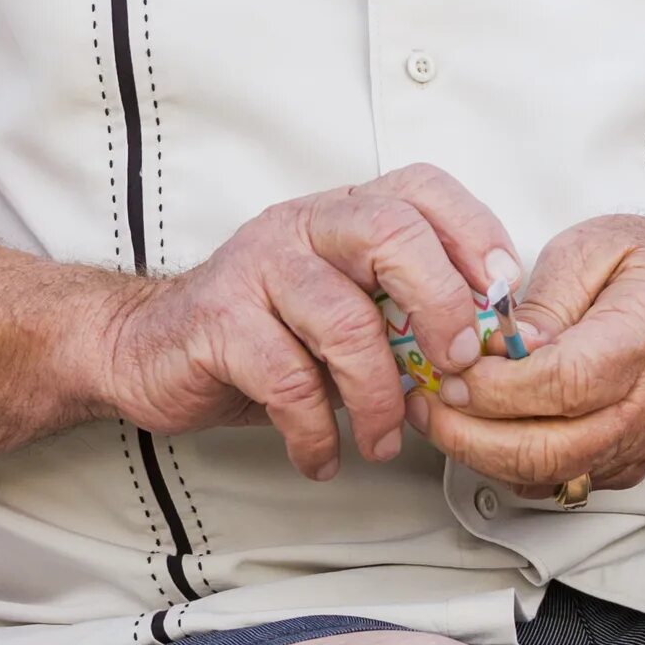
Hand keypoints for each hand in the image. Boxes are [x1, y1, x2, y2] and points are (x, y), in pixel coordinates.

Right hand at [99, 166, 521, 480]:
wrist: (144, 347)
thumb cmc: (260, 335)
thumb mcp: (342, 314)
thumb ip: (403, 318)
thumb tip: (489, 356)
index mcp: (340, 213)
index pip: (422, 189)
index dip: (476, 236)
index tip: (500, 305)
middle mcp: (301, 226)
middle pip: (389, 232)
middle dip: (441, 305)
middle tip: (458, 368)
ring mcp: (256, 267)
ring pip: (344, 319)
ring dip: (379, 397)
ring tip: (382, 440)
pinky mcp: (219, 321)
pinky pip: (288, 381)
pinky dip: (316, 432)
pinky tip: (321, 455)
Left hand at [414, 215, 644, 495]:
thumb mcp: (593, 247)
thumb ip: (543, 298)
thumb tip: (501, 346)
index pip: (563, 384)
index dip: (496, 390)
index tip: (449, 374)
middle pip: (553, 449)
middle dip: (472, 437)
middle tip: (427, 404)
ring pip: (554, 476)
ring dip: (484, 457)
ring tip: (443, 418)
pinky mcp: (634, 462)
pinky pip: (566, 483)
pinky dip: (515, 467)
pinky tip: (484, 432)